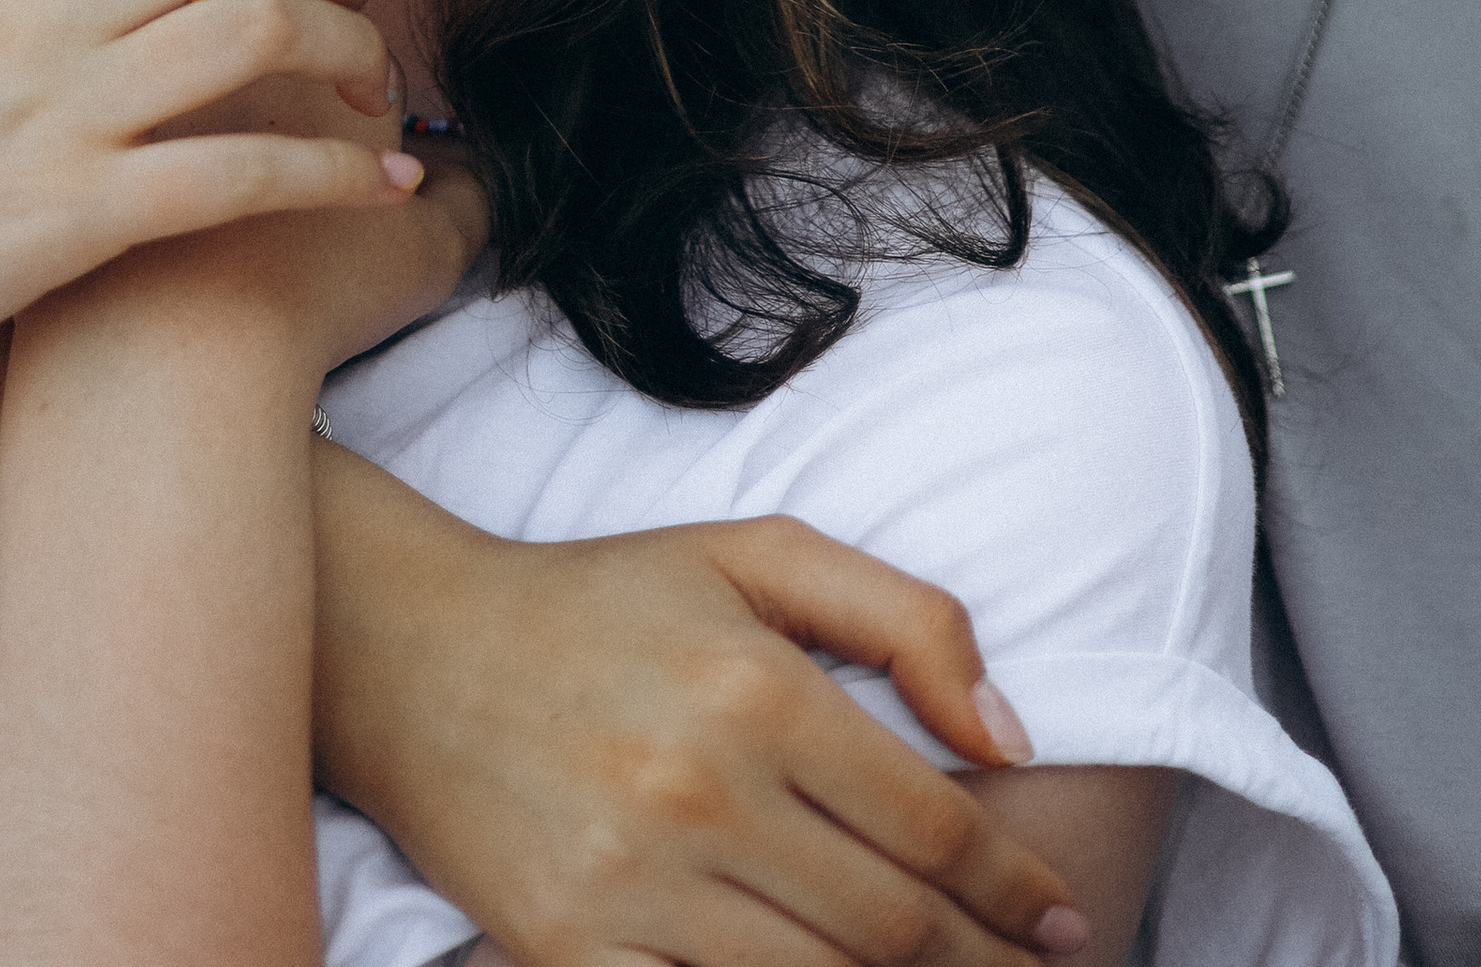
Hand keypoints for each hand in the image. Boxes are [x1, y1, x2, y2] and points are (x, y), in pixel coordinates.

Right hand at [320, 506, 1090, 966]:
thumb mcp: (753, 554)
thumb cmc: (603, 601)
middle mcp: (697, 792)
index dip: (1018, 890)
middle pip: (891, 929)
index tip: (1068, 922)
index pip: (933, 826)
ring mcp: (628, 886)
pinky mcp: (566, 950)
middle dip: (985, 965)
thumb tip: (1010, 738)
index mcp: (755, 690)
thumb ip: (902, 618)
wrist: (412, 652)